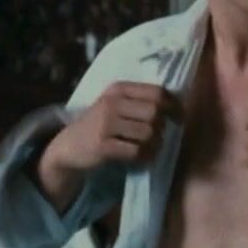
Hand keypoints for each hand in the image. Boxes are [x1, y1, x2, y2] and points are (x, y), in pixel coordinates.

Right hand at [43, 82, 180, 172]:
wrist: (68, 146)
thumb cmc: (99, 125)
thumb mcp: (115, 105)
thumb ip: (140, 101)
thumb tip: (178, 106)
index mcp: (119, 89)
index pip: (157, 92)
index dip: (174, 106)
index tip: (179, 119)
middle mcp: (112, 103)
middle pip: (155, 113)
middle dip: (163, 127)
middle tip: (159, 137)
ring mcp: (106, 124)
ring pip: (149, 133)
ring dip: (155, 145)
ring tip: (149, 149)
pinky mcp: (103, 146)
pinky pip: (137, 151)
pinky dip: (145, 157)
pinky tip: (142, 158)